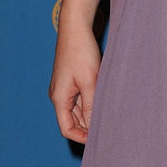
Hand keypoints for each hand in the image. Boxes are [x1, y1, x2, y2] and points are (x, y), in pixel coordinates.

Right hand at [50, 22, 100, 143]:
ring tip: (107, 116)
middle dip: (87, 127)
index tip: (99, 137)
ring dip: (90, 116)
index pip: (67, 129)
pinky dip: (90, 105)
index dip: (82, 137)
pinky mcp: (71, 82)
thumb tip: (94, 127)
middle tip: (107, 128)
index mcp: (59, 98)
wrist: (75, 29)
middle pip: (72, 122)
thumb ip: (91, 105)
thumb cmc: (81, 52)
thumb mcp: (89, 81)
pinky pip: (79, 100)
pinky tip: (103, 103)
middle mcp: (59, 96)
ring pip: (77, 111)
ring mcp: (64, 89)